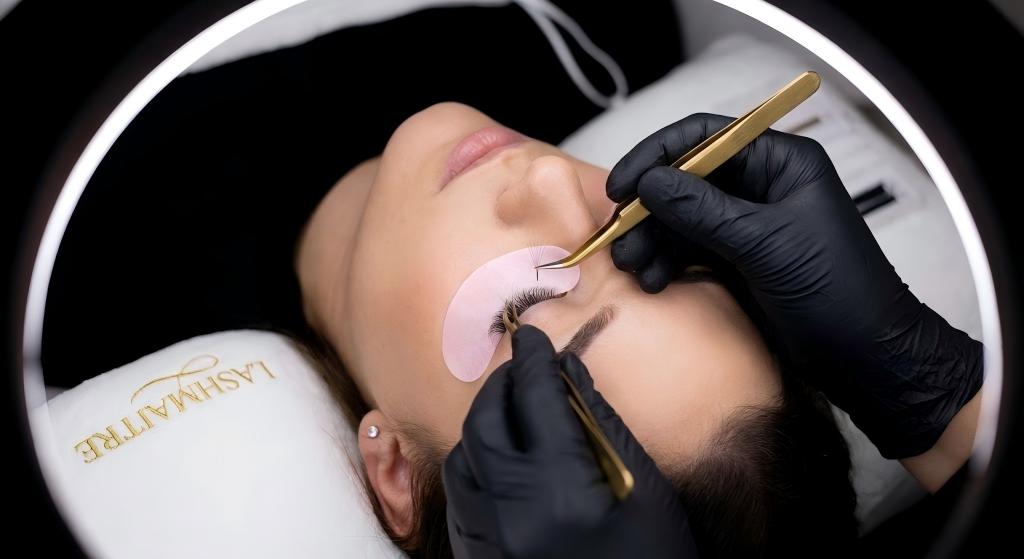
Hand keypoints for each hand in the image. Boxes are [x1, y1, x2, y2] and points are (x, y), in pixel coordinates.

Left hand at [442, 325, 697, 557]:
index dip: (535, 361)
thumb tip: (569, 373)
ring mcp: (491, 546)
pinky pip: (461, 502)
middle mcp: (515, 518)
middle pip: (486, 425)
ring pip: (462, 462)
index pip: (537, 401)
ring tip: (512, 412)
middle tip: (524, 369)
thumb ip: (600, 426)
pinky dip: (475, 469)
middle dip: (502, 387)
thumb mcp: (645, 489)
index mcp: (565, 494)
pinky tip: (501, 461)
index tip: (534, 337)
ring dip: (483, 427)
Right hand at [606, 112, 982, 458]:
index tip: (622, 186)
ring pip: (683, 217)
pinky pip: (691, 248)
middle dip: (650, 208)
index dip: (657, 155)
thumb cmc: (836, 291)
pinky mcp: (740, 257)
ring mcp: (749, 223)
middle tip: (620, 238)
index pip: (706, 137)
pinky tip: (654, 281)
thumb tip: (649, 182)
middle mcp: (763, 185)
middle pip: (687, 178)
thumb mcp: (764, 245)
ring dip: (653, 240)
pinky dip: (668, 261)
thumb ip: (703, 211)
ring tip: (633, 267)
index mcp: (781, 163)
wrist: (865, 358)